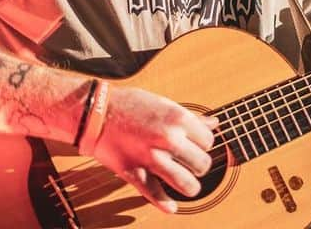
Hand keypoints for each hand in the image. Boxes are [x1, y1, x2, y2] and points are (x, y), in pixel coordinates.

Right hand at [91, 85, 218, 213]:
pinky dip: (165, 204)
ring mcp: (152, 158)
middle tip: (191, 164)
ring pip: (187, 184)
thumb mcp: (165, 104)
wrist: (96, 112)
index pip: (208, 141)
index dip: (203, 144)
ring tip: (187, 184)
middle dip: (199, 166)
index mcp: (178, 118)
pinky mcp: (135, 172)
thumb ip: (191, 117)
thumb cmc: (130, 104)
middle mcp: (169, 138)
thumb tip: (214, 124)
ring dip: (190, 187)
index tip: (196, 145)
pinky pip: (155, 195)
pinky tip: (171, 207)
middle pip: (202, 164)